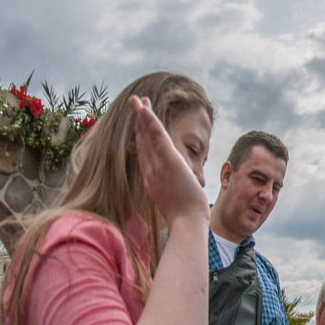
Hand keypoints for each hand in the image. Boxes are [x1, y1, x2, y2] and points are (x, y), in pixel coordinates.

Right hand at [128, 96, 207, 228]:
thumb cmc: (185, 220)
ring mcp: (158, 165)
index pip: (144, 156)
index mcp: (152, 181)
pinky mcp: (168, 161)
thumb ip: (173, 196)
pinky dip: (150, 121)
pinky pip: (157, 137)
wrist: (187, 225)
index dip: (141, 139)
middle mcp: (150, 171)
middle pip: (142, 142)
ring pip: (147, 136)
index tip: (139, 126)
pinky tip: (145, 108)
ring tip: (139, 99)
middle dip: (139, 123)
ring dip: (143, 116)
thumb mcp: (175, 205)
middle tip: (137, 104)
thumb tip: (180, 199)